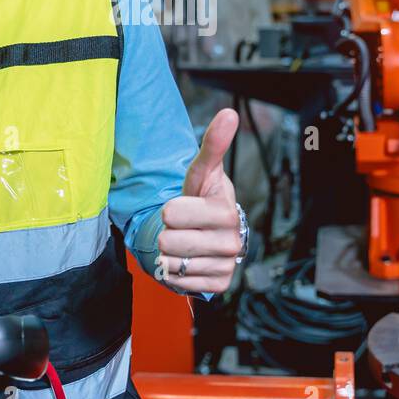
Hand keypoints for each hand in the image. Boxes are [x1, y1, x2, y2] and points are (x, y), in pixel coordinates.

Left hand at [157, 108, 241, 294]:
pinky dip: (175, 272)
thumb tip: (229, 113)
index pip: (174, 213)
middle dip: (166, 233)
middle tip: (180, 227)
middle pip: (169, 241)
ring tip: (182, 242)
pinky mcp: (218, 285)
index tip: (178, 207)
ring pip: (172, 263)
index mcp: (227, 211)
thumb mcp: (202, 171)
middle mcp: (232, 241)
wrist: (208, 231)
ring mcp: (227, 265)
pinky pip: (178, 282)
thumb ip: (213, 144)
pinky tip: (186, 260)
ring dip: (168, 254)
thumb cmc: (202, 197)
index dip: (169, 209)